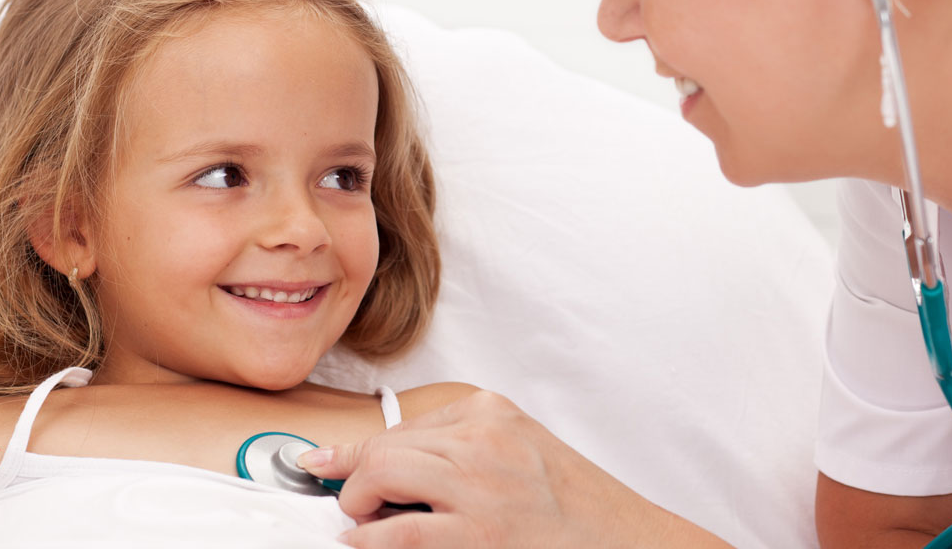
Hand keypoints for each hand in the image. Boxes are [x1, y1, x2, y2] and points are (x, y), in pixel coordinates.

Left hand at [297, 390, 728, 548]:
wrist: (627, 543)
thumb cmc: (576, 508)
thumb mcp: (520, 452)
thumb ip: (463, 447)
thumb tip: (384, 463)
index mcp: (492, 414)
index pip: (405, 426)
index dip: (359, 452)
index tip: (324, 463)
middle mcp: (484, 441)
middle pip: (385, 447)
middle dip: (353, 476)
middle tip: (350, 502)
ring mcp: (481, 487)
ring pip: (381, 475)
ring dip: (357, 502)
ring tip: (362, 520)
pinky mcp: (479, 535)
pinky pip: (396, 531)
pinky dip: (368, 537)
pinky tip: (365, 541)